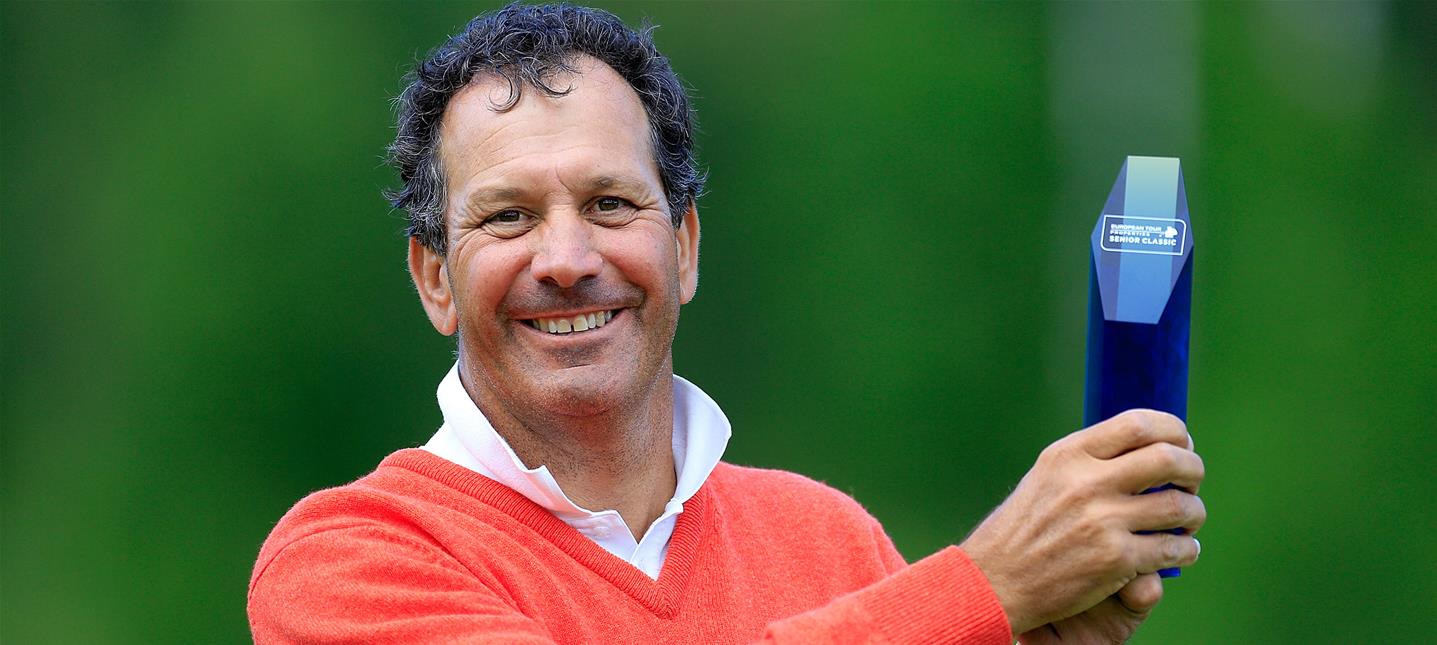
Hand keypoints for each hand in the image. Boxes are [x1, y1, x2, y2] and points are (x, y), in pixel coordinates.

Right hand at [959, 410, 1205, 637]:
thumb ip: (1091, 459)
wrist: (995, 581)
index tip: (1181, 443)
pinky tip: (1181, 550)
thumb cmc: (1024, 528)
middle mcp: (1087, 483)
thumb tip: (1148, 443)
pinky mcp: (1115, 559)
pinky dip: (1186, 549)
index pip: (1138, 424)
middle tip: (1191, 482)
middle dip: (1193, 469)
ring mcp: (1103, 521)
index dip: (1173, 430)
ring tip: (1188, 520)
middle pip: (1168, 459)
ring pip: (1180, 506)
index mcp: (1069, 455)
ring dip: (1194, 512)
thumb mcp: (1047, 477)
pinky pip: (1173, 549)